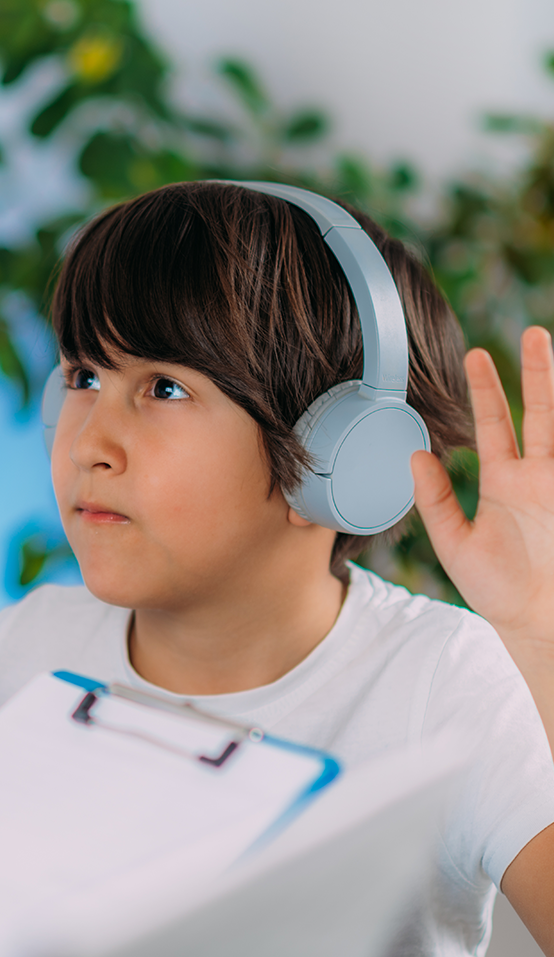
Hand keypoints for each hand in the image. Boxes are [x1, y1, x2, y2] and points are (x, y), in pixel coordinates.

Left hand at [411, 326, 553, 692]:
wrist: (538, 624)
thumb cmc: (497, 589)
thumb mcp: (455, 542)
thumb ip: (436, 499)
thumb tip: (415, 454)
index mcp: (505, 482)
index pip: (494, 425)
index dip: (486, 390)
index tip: (475, 354)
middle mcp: (537, 477)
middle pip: (540, 413)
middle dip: (537, 373)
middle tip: (534, 332)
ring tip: (549, 345)